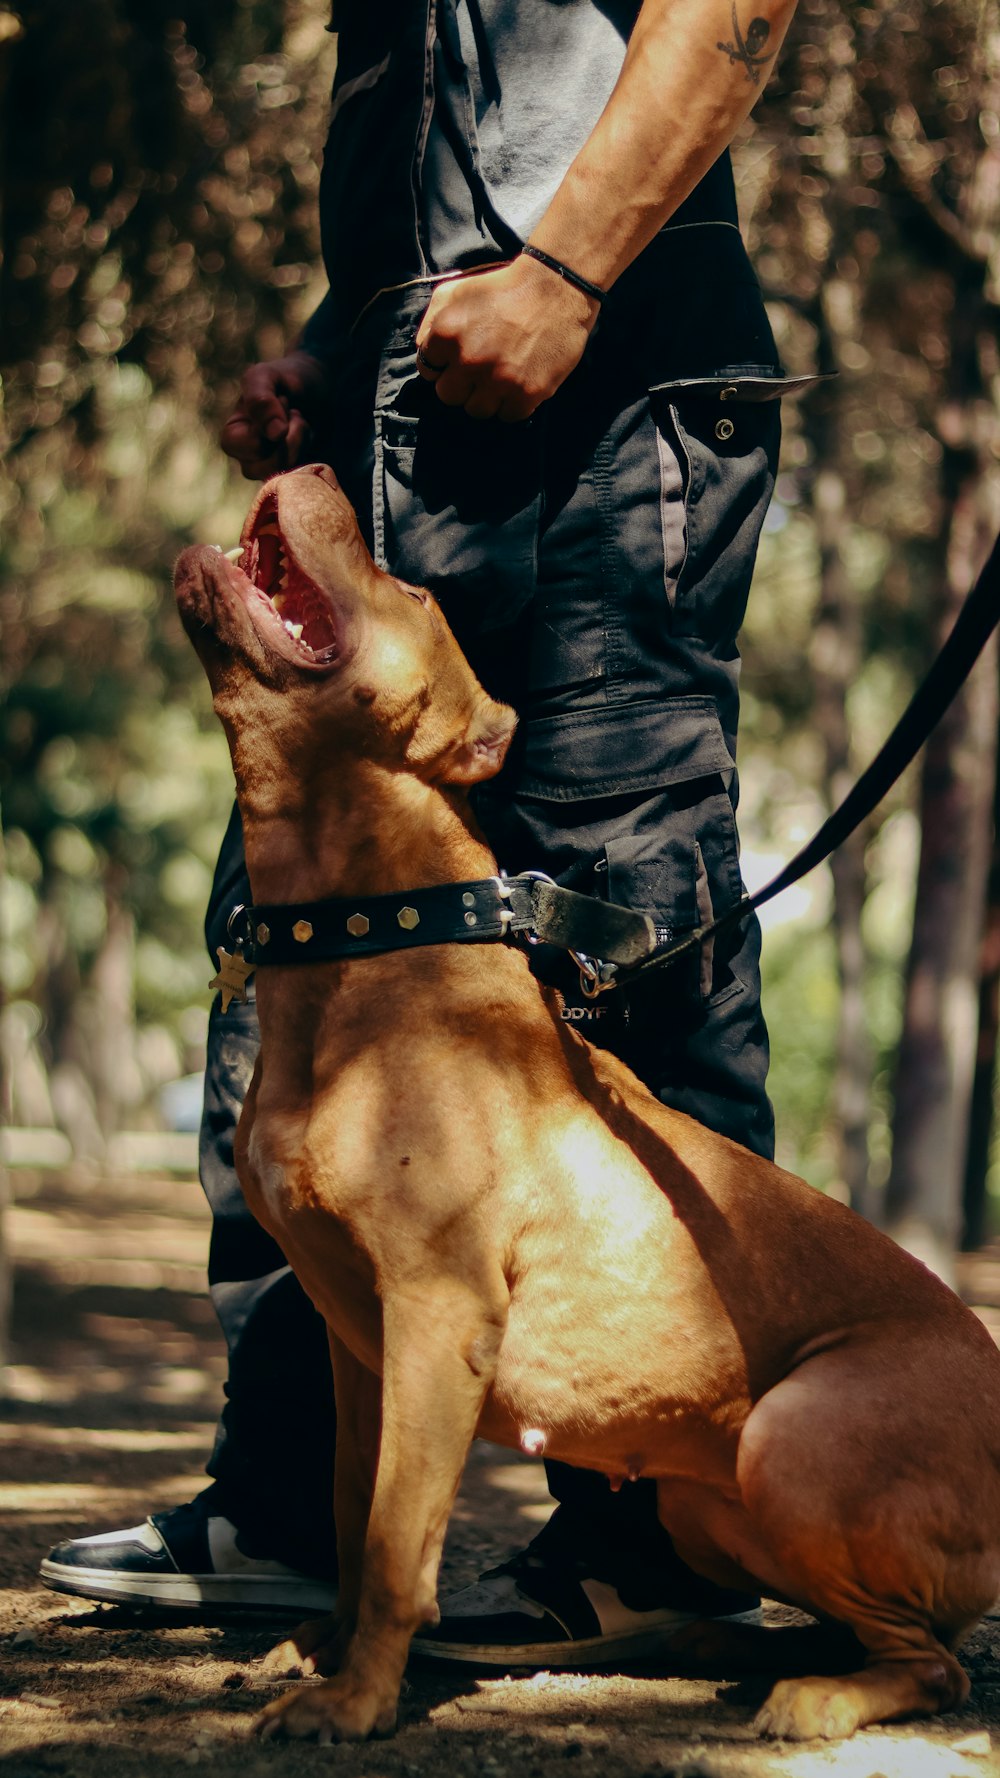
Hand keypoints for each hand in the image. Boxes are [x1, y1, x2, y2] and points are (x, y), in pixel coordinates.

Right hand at [220, 350, 329, 478]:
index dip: (269, 426)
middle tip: (295, 413)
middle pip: (264, 468)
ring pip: (286, 475)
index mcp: (233, 437)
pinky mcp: (296, 475)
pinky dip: (313, 454)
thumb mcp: (265, 375)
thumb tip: (275, 434)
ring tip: (301, 422)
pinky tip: (310, 436)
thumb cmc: (285, 378)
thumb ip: (260, 399)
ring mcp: (273, 470)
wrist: (318, 386)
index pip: (246, 447)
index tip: (282, 400)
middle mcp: (249, 459)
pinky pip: (305, 477)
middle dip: (289, 437)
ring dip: (302, 443)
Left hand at [414, 254, 598, 422]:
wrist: (555, 289)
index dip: (443, 365)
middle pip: (449, 397)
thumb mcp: (457, 291)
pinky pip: (508, 416)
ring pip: (477, 411)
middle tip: (479, 370)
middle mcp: (469, 360)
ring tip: (500, 378)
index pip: (427, 370)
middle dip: (461, 384)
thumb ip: (431, 320)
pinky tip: (519, 384)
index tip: (458, 358)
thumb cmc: (502, 288)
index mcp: (447, 333)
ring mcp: (498, 380)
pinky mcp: (526, 394)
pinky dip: (512, 404)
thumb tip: (423, 351)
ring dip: (486, 398)